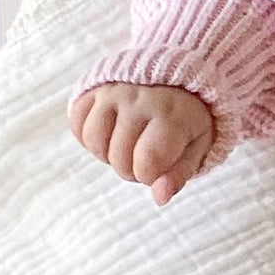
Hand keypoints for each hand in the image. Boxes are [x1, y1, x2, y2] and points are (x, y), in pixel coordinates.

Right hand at [70, 81, 216, 204]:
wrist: (177, 75)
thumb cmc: (188, 118)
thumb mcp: (197, 146)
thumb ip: (179, 174)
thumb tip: (159, 198)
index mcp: (171, 116)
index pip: (146, 165)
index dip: (148, 176)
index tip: (159, 166)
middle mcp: (139, 101)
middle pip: (118, 157)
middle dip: (130, 168)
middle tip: (143, 156)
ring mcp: (113, 92)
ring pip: (93, 141)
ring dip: (107, 154)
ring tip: (126, 147)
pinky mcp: (94, 88)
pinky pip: (77, 123)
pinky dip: (89, 138)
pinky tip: (109, 135)